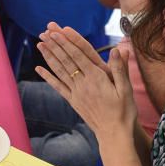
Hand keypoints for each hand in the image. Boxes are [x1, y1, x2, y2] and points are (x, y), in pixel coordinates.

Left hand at [35, 23, 135, 143]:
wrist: (114, 134)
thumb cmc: (123, 111)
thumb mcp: (125, 89)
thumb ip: (119, 68)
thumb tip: (118, 49)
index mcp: (97, 78)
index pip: (79, 55)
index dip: (67, 42)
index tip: (57, 31)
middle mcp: (83, 83)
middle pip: (66, 60)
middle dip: (55, 45)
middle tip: (44, 32)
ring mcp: (76, 92)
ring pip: (60, 71)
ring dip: (49, 57)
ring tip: (40, 44)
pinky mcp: (73, 101)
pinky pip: (58, 86)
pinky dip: (48, 77)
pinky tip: (39, 69)